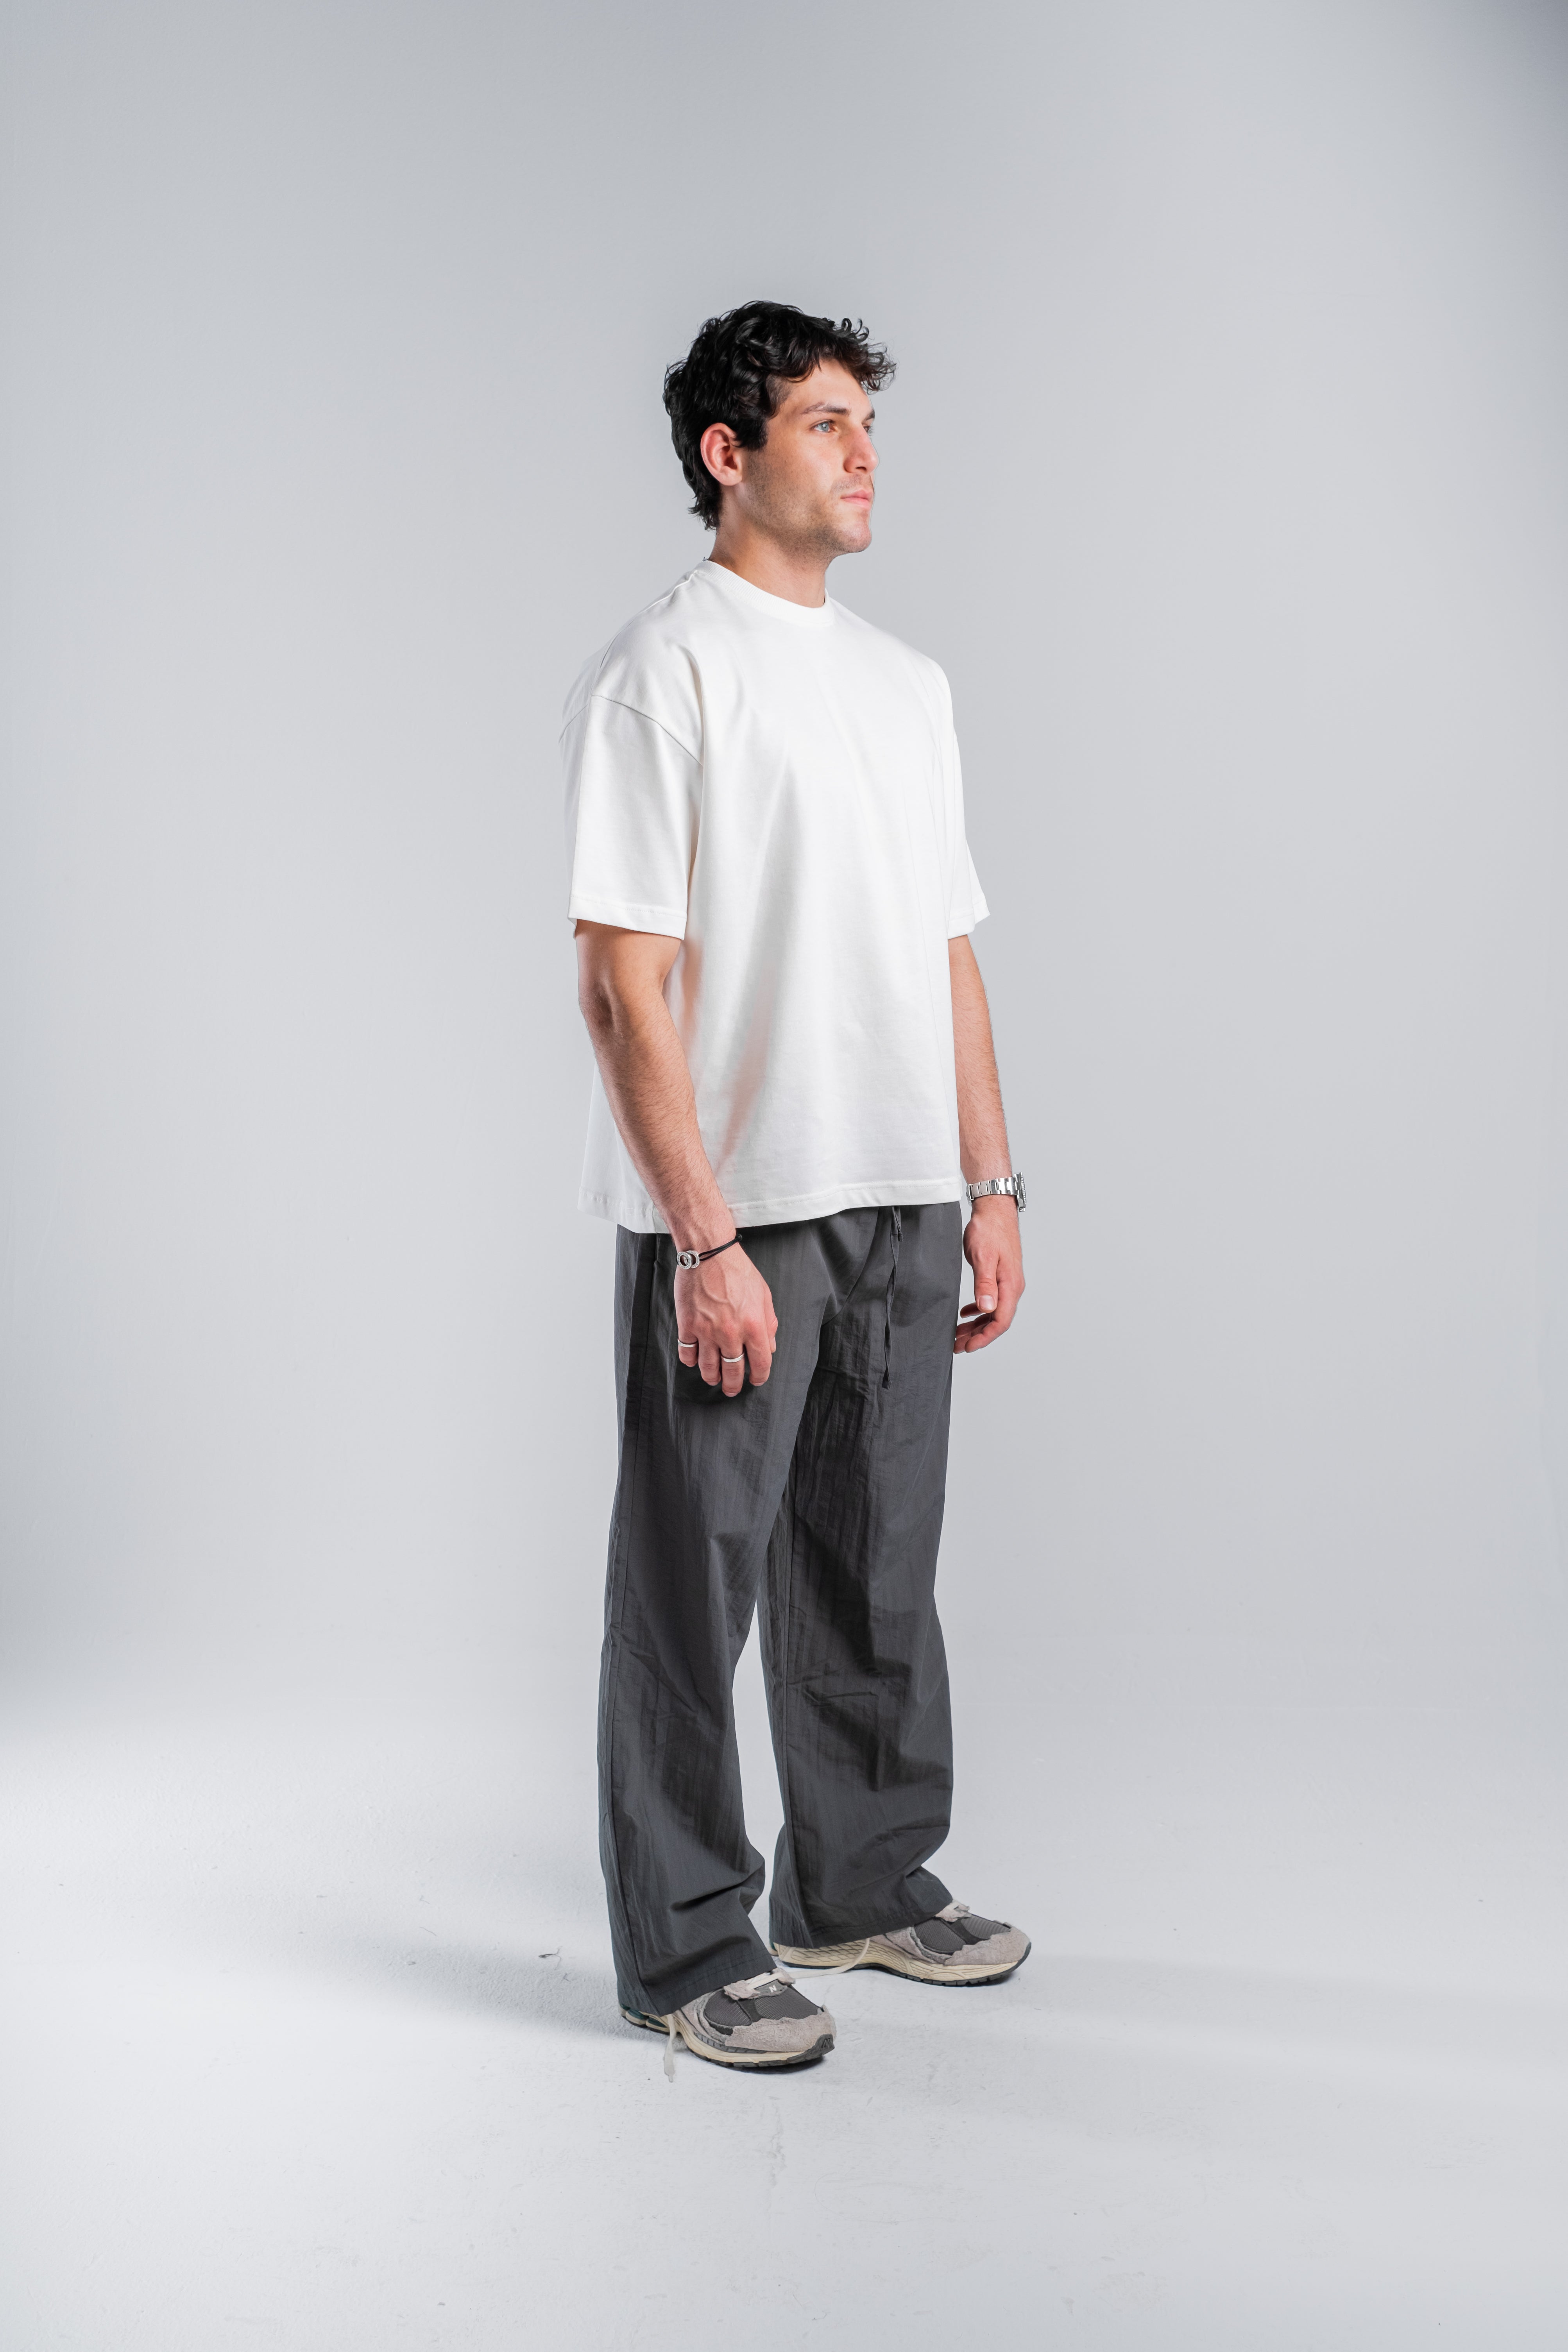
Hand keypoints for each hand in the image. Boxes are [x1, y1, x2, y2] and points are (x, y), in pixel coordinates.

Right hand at [674, 1245, 777, 1394]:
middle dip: (734, 1385)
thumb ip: (769, 1323)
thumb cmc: (738, 1271)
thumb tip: (769, 1347)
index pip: (761, 1363)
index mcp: (753, 1325)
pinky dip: (691, 1361)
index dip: (760, 1377)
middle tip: (732, 1389)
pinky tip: (695, 1360)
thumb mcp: (763, 1294)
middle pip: (733, 1371)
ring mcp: (706, 1330)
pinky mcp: (687, 1324)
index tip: (756, 1380)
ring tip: (714, 1379)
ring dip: (712, 1378)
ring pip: (708, 1368)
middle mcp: (730, 1332)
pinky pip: (687, 1353)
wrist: (708, 1252)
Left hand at [955, 1197, 1023, 1354]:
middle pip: (997, 1320)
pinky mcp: (1000, 1276)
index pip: (1001, 1321)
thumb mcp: (983, 1257)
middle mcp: (1012, 1287)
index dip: (984, 1337)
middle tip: (956, 1346)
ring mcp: (1006, 1282)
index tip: (967, 1347)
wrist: (994, 1209)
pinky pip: (991, 1300)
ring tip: (958, 1334)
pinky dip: (978, 1310)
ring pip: (993, 1312)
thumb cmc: (989, 1230)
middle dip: (977, 1336)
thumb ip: (984, 1284)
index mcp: (1010, 1286)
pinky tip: (965, 1313)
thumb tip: (986, 1309)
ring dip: (976, 1325)